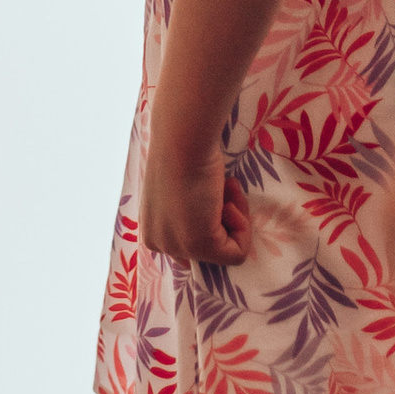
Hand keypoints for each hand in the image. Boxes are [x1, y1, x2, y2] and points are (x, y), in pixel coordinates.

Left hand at [139, 137, 253, 268]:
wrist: (182, 140)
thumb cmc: (181, 152)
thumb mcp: (180, 188)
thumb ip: (187, 211)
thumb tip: (211, 217)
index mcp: (150, 230)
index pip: (188, 244)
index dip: (212, 219)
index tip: (214, 191)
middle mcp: (159, 243)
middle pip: (206, 249)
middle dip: (223, 220)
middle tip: (223, 190)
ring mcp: (178, 248)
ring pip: (224, 250)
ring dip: (234, 217)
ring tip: (225, 188)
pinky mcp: (200, 246)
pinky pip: (237, 253)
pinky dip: (243, 227)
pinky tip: (229, 199)